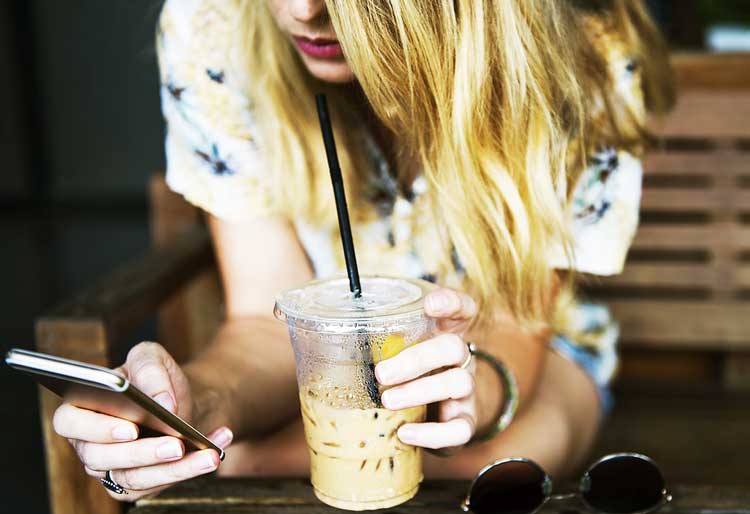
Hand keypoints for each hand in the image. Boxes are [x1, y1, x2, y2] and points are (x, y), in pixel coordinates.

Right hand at [52, 342, 232, 500]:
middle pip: (103, 458)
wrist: (181, 400)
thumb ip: (150, 369)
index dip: (96, 428)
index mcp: (81, 408)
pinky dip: (191, 469)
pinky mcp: (136, 485)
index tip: (131, 428)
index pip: (70, 422)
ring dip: (175, 469)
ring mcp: (111, 468)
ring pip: (135, 478)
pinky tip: (214, 451)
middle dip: (143, 453)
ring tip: (208, 455)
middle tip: (176, 445)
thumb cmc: (156, 379)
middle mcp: (89, 444)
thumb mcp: (152, 358)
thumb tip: (161, 401)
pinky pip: (159, 484)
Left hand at [375, 288, 477, 450]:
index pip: (461, 308)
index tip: (429, 304)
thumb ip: (369, 343)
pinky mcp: (465, 421)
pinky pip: (461, 429)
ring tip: (387, 401)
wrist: (433, 414)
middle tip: (381, 373)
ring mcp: (466, 390)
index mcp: (444, 333)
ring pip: (459, 383)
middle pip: (453, 347)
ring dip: (420, 391)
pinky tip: (405, 433)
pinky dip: (433, 433)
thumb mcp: (393, 352)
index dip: (450, 302)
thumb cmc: (405, 374)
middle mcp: (460, 359)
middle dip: (417, 359)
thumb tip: (311, 342)